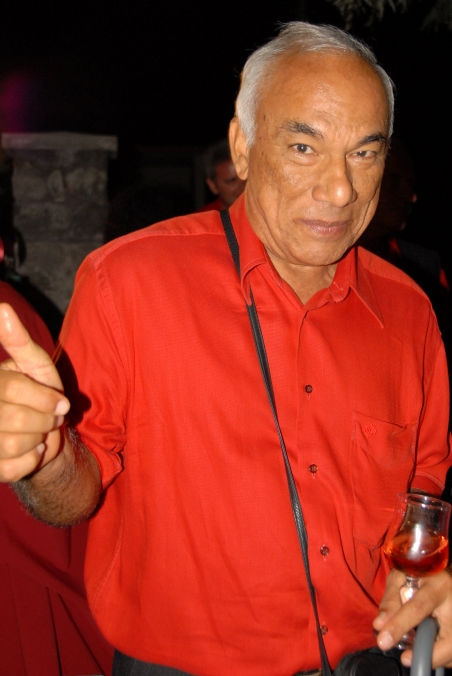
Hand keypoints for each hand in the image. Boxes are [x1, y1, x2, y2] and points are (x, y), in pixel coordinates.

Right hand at [0, 303, 69, 481]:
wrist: (42, 436)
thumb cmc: (37, 393)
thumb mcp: (34, 365)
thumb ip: (18, 340)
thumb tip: (2, 308)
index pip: (11, 389)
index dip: (43, 397)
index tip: (60, 402)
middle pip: (15, 419)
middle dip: (45, 420)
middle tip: (51, 418)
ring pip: (14, 444)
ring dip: (39, 439)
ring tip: (40, 432)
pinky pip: (15, 467)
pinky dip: (33, 460)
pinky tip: (31, 451)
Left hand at [374, 567, 451, 668]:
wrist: (443, 574)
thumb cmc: (420, 575)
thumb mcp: (401, 578)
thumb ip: (391, 600)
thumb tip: (379, 626)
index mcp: (438, 586)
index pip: (418, 608)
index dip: (399, 626)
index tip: (384, 641)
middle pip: (448, 641)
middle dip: (428, 655)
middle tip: (406, 658)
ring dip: (434, 656)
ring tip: (418, 646)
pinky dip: (441, 656)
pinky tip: (431, 645)